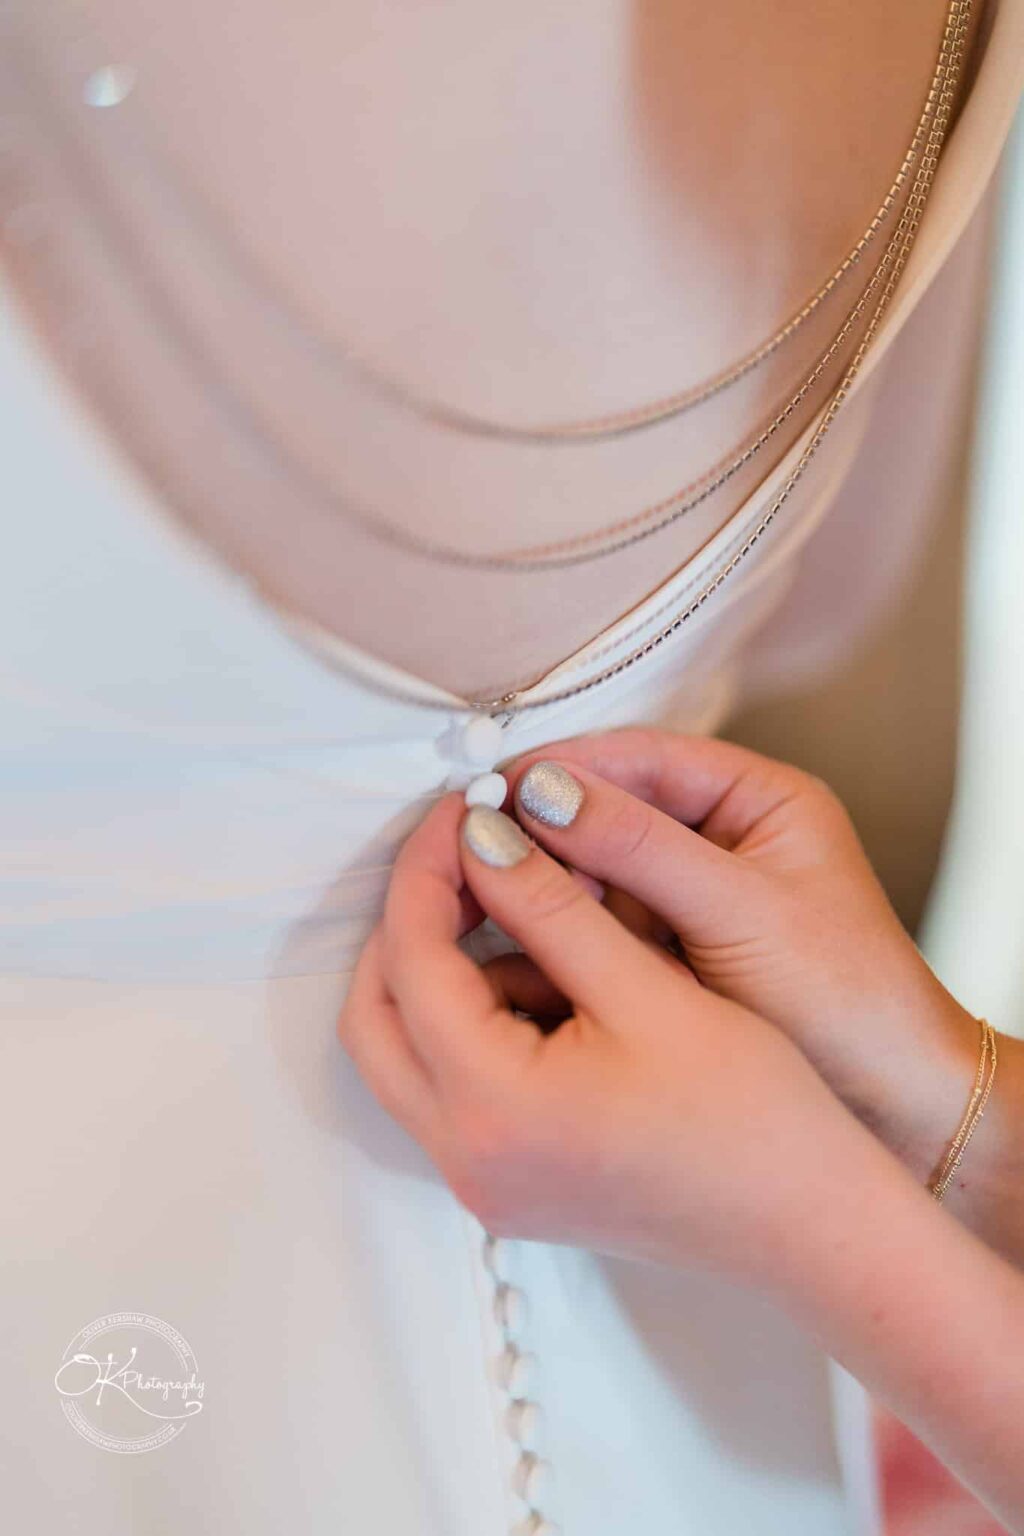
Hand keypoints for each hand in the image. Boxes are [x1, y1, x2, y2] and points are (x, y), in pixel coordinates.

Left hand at [338, 789, 884, 1284]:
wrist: (816, 1228)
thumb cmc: (754, 1116)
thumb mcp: (647, 988)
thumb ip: (549, 906)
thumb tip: (480, 837)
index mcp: (492, 1109)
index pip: (411, 960)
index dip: (429, 870)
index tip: (465, 809)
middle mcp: (466, 1160)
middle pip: (376, 1016)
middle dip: (411, 925)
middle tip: (470, 856)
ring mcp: (485, 1183)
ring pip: (408, 1052)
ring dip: (443, 974)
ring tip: (524, 910)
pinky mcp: (514, 1186)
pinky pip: (454, 1087)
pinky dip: (478, 1022)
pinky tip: (553, 978)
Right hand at [503, 730, 981, 1184]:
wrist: (897, 1118)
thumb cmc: (852, 1004)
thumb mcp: (743, 912)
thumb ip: (643, 848)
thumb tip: (545, 791)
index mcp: (757, 802)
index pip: (643, 758)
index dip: (566, 768)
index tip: (495, 786)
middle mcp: (716, 843)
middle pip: (606, 813)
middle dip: (542, 830)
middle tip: (469, 843)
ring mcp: (686, 905)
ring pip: (589, 877)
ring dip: (539, 886)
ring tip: (476, 899)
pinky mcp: (664, 962)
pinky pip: (592, 934)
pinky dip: (553, 941)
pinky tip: (507, 953)